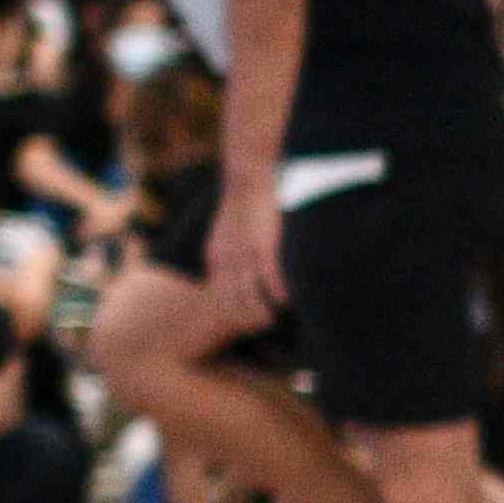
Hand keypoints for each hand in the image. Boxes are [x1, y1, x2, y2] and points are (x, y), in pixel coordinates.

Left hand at [203, 179, 284, 325]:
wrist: (246, 178)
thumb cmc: (241, 202)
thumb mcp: (223, 231)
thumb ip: (226, 252)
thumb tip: (235, 267)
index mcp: (215, 258)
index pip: (220, 297)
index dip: (233, 313)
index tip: (247, 319)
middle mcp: (226, 263)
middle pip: (233, 305)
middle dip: (247, 319)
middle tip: (264, 323)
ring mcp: (244, 258)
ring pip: (251, 301)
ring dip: (264, 313)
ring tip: (275, 316)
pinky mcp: (264, 251)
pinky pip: (272, 284)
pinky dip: (280, 295)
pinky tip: (288, 298)